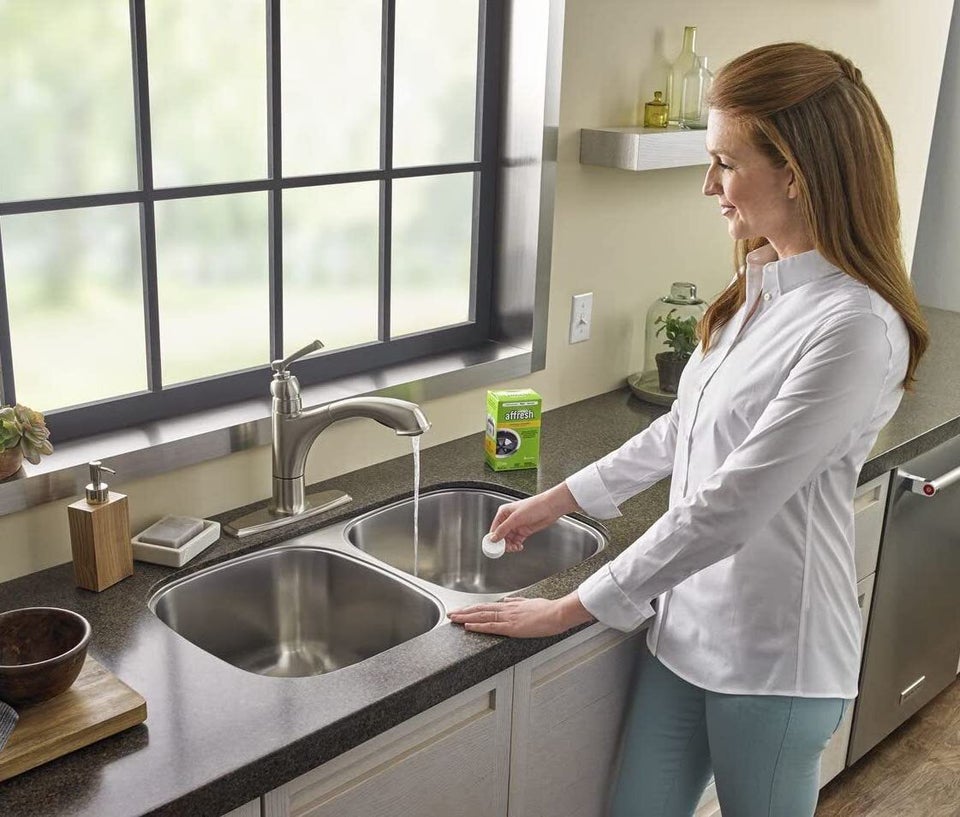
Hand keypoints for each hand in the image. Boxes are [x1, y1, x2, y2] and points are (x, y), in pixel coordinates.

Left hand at [447, 592, 593, 637]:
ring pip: (482, 617)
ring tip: (454, 619)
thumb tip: (508, 600)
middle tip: (450, 614)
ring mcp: (508, 618)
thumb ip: (517, 602)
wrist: (557, 613)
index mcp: (510, 605)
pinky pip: (491, 626)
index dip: (472, 609)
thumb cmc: (548, 609)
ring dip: (466, 618)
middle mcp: (506, 610)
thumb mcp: (530, 602)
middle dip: (464, 612)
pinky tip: (468, 627)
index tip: (462, 610)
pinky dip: (478, 626)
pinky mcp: (512, 627)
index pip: (486, 607)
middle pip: (480, 610)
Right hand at [490, 482, 579, 552]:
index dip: (494, 538)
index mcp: (504, 513)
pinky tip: (519, 546)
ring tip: (514, 548)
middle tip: (507, 548)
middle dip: (503, 543)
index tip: (494, 547)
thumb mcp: (516, 518)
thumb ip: (504, 529)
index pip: (494, 528)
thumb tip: (493, 538)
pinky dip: (516, 545)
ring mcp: (517, 526)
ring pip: (508, 539)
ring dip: (510, 545)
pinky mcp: (524, 531)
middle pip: (501, 536)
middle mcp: (509, 519)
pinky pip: (516, 541)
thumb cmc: (535, 506)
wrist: (550, 508)